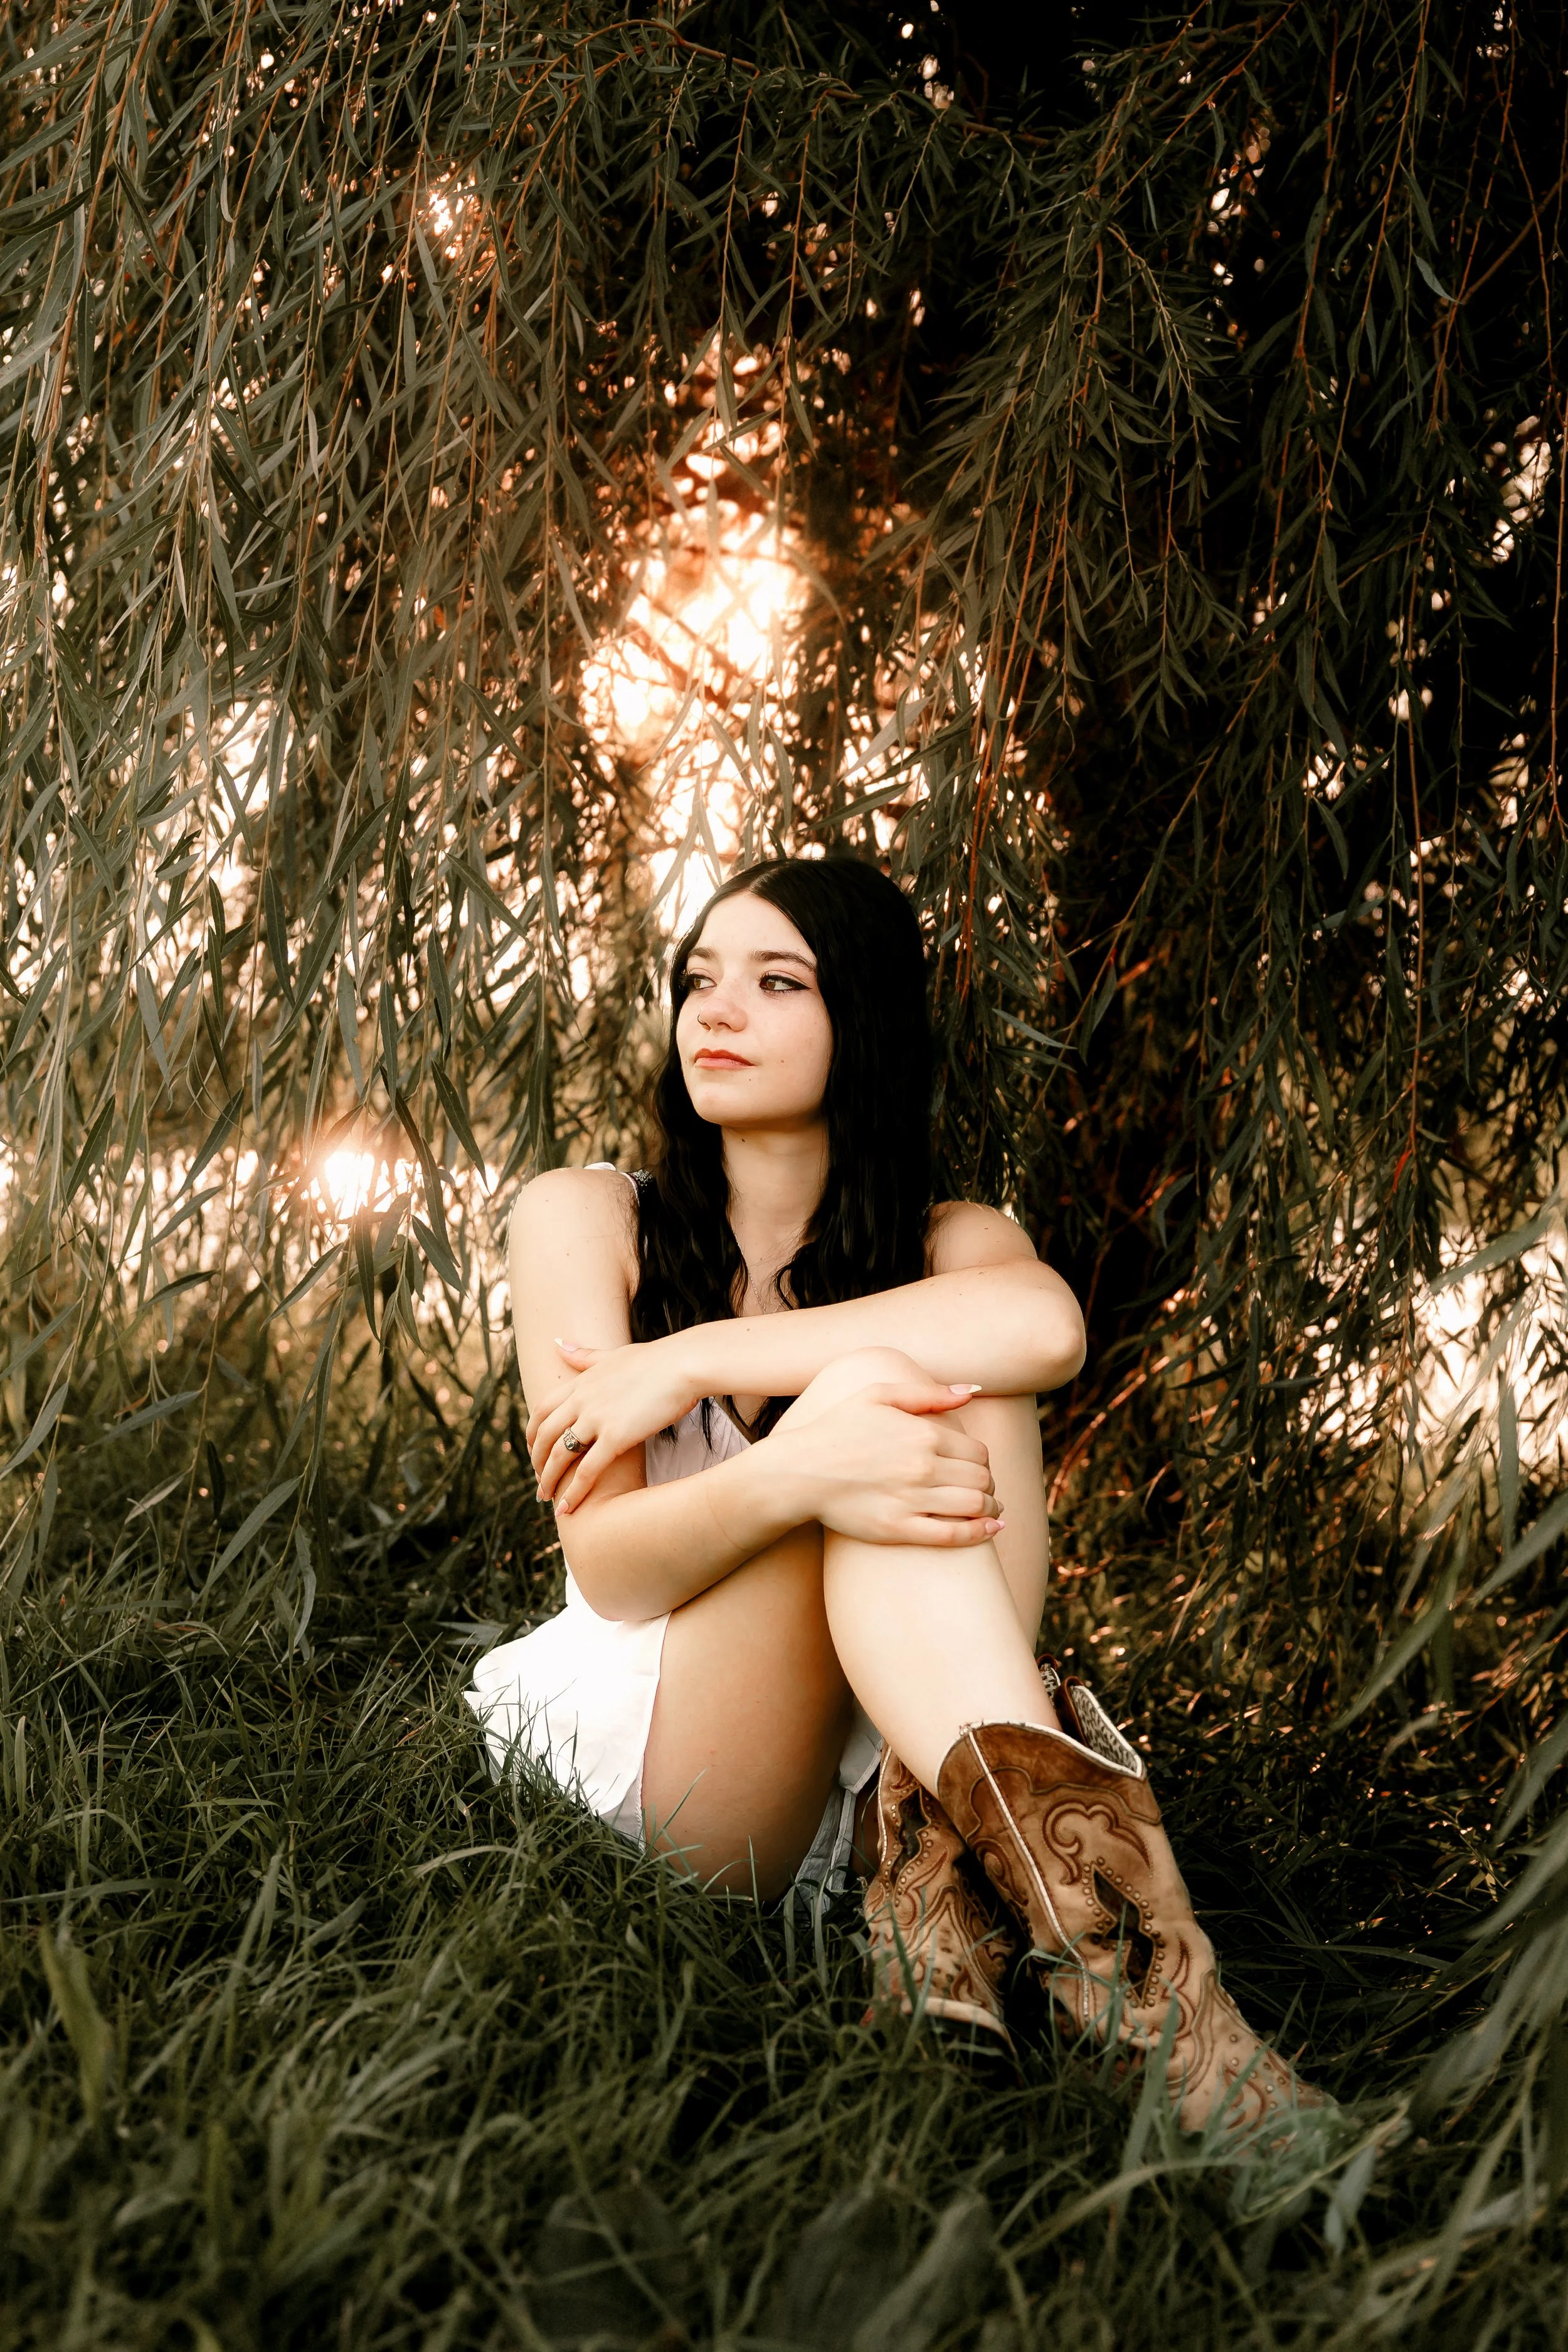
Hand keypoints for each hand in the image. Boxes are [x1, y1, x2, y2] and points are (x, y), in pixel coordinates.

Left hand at [528, 1335, 702, 1508]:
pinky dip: (573, 1493)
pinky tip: (567, 1509)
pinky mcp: (616, 1437)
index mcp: (581, 1382)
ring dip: (548, 1480)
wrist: (686, 1364)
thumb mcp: (614, 1354)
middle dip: (536, 1461)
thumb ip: (585, 1355)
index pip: (542, 1410)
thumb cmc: (659, 1359)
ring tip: (546, 1499)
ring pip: (559, 1455)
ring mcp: (597, 1418)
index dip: (533, 1434)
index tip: (534, 1451)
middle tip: (539, 1480)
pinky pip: (587, 1471)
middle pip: (543, 1435)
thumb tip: (557, 1343)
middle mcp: (582, 1400)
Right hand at [766, 1378, 1002, 1546]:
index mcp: (922, 1433)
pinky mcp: (898, 1528)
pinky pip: (952, 1535)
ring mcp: (911, 1499)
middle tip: (986, 1491)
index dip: (983, 1461)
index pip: (977, 1451)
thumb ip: (927, 1393)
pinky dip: (979, 1533)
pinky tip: (991, 1531)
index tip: (977, 1468)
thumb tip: (970, 1390)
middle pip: (982, 1479)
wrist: (799, 1471)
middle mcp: (922, 1466)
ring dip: (992, 1510)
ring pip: (975, 1506)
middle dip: (989, 1485)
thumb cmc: (837, 1429)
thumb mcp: (878, 1395)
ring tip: (992, 1512)